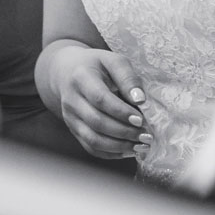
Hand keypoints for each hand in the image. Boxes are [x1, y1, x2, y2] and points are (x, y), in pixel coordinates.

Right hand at [44, 42, 151, 160]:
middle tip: (147, 135)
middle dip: (124, 132)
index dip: (121, 112)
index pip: (100, 98)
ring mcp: (70, 118)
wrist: (67, 72)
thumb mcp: (112, 60)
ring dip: (119, 146)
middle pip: (97, 122)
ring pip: (93, 139)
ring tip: (141, 145)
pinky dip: (111, 153)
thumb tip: (141, 100)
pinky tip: (129, 151)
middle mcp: (71, 100)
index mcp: (81, 78)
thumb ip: (127, 77)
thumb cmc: (96, 65)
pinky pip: (91, 147)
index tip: (141, 119)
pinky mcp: (73, 130)